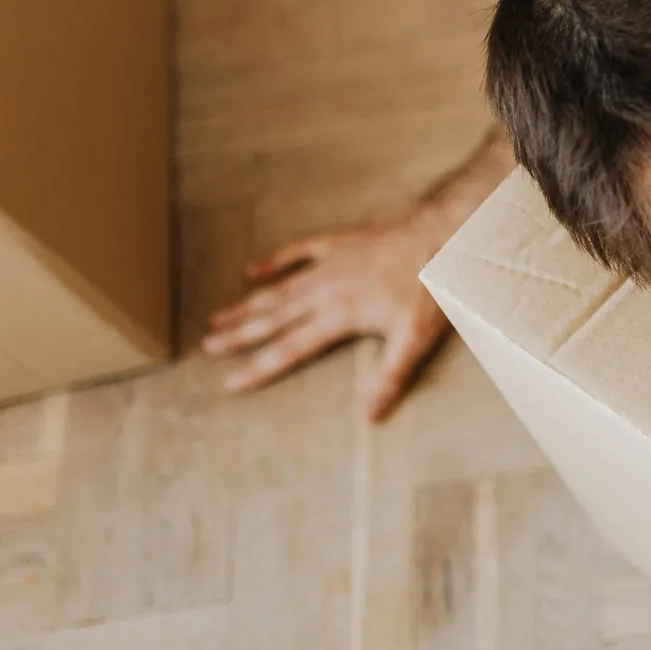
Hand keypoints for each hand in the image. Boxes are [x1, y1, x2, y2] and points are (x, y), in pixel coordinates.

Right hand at [202, 214, 452, 419]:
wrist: (442, 233)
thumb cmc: (431, 288)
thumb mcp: (416, 339)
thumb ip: (389, 378)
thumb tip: (368, 416)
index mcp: (339, 316)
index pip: (290, 349)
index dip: (258, 368)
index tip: (229, 383)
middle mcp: (325, 290)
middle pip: (273, 317)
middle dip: (239, 334)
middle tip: (208, 346)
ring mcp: (330, 263)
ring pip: (278, 288)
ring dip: (247, 304)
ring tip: (217, 317)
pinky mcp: (340, 242)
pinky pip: (298, 251)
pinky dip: (275, 261)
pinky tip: (254, 269)